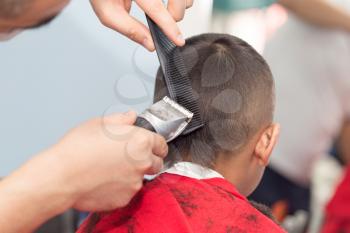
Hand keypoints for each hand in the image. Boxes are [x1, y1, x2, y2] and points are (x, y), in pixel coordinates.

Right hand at [0, 111, 167, 232]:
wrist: (61, 176)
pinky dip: (121, 187)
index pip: (161, 144)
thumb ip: (121, 120)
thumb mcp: (99, 124)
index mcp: (140, 141)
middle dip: (147, 160)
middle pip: (156, 163)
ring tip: (111, 169)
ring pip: (141, 178)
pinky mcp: (125, 198)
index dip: (156, 144)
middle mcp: (142, 162)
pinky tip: (105, 180)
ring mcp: (135, 182)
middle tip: (130, 157)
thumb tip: (130, 117)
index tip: (152, 146)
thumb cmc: (77, 149)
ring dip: (132, 174)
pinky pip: (128, 192)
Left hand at [90, 0, 193, 50]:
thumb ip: (128, 28)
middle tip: (164, 22)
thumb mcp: (107, 10)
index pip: (155, 7)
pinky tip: (169, 3)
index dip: (168, 27)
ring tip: (166, 10)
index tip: (178, 40)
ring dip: (179, 6)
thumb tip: (149, 43)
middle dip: (175, 15)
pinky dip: (181, 0)